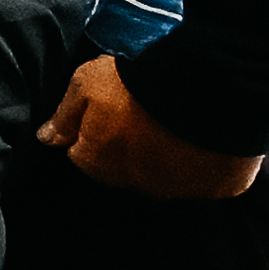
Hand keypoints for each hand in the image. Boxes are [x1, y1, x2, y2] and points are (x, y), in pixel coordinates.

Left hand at [41, 53, 262, 198]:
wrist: (207, 83)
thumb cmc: (139, 81)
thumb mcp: (86, 84)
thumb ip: (64, 116)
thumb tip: (47, 139)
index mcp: (99, 163)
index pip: (84, 155)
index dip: (93, 130)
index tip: (110, 110)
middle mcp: (139, 184)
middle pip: (125, 168)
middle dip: (130, 146)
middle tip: (145, 112)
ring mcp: (182, 189)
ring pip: (168, 175)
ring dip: (169, 156)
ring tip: (178, 122)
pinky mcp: (221, 186)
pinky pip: (210, 178)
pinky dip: (208, 162)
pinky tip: (209, 137)